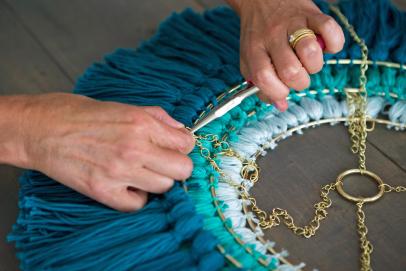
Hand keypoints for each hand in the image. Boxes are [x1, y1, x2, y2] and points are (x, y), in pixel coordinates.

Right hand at [14, 93, 194, 210]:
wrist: (42, 129)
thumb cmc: (80, 115)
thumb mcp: (124, 106)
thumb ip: (158, 117)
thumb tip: (181, 131)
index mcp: (141, 124)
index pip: (186, 144)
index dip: (183, 146)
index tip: (175, 147)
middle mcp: (134, 148)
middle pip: (182, 170)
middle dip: (177, 165)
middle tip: (163, 161)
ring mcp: (119, 172)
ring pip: (164, 188)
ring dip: (156, 180)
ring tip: (141, 171)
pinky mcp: (102, 192)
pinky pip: (137, 204)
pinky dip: (136, 197)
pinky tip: (128, 184)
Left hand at [227, 0, 344, 110]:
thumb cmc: (257, 35)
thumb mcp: (250, 59)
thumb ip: (261, 85)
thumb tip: (281, 105)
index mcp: (254, 50)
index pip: (263, 77)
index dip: (276, 92)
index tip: (282, 92)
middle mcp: (272, 37)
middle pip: (290, 70)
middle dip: (300, 82)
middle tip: (298, 76)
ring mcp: (292, 24)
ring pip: (310, 51)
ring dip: (315, 65)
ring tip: (309, 62)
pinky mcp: (311, 13)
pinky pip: (329, 29)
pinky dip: (334, 43)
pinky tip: (325, 47)